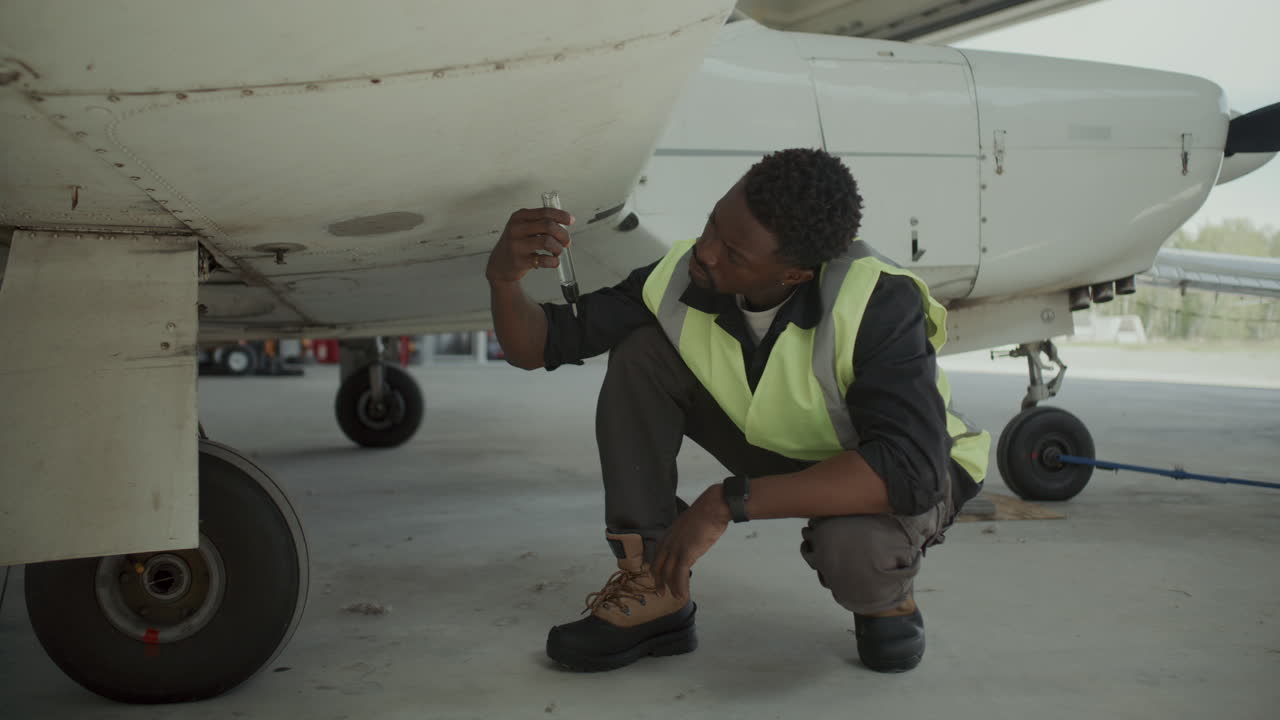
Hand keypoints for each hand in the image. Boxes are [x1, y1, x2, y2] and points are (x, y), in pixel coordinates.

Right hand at [485, 207, 573, 283]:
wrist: (499, 264)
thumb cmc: (517, 244)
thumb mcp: (524, 227)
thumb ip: (541, 223)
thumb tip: (566, 224)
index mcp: (519, 217)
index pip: (545, 212)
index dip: (561, 216)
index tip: (571, 221)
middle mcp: (516, 228)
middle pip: (548, 225)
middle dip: (563, 234)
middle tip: (566, 242)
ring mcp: (516, 245)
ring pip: (547, 242)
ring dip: (558, 248)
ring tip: (557, 252)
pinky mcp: (519, 261)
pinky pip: (543, 260)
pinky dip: (553, 261)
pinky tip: (553, 262)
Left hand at [651, 483, 731, 600]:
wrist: (713, 507)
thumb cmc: (706, 514)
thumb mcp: (689, 527)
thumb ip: (686, 539)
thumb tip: (690, 549)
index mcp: (668, 535)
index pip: (657, 556)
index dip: (656, 570)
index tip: (658, 579)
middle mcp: (668, 542)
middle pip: (658, 567)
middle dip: (659, 582)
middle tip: (661, 593)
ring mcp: (676, 548)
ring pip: (669, 574)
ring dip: (672, 588)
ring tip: (677, 597)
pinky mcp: (686, 553)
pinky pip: (680, 575)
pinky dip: (681, 587)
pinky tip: (683, 595)